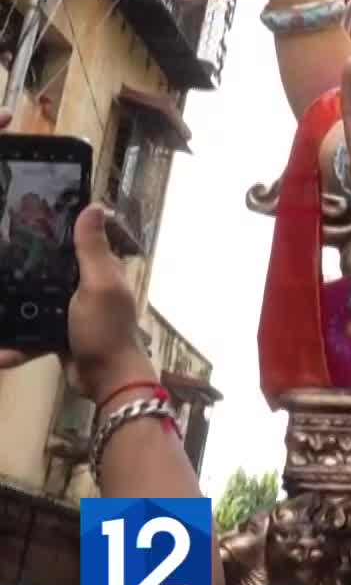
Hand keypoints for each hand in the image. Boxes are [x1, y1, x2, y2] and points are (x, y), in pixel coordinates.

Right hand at [0, 200, 149, 402]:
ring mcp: (73, 312)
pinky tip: (1, 350)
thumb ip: (93, 249)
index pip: (78, 242)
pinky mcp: (59, 334)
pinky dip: (16, 341)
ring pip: (37, 301)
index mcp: (103, 270)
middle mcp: (89, 287)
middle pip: (51, 270)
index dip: (54, 230)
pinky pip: (32, 332)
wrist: (104, 378)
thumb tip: (95, 206)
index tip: (22, 220)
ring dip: (16, 306)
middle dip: (25, 267)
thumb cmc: (105, 328)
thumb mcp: (99, 283)